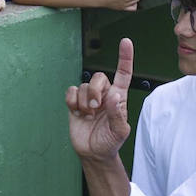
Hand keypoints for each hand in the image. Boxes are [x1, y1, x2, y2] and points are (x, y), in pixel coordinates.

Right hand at [66, 38, 132, 159]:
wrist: (93, 153)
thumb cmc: (110, 141)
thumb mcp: (119, 131)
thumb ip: (117, 113)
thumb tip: (113, 95)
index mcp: (118, 97)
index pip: (123, 74)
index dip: (125, 58)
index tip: (125, 42)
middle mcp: (104, 94)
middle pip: (98, 77)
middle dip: (94, 91)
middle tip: (95, 108)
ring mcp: (88, 98)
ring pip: (83, 85)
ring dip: (84, 102)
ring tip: (88, 116)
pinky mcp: (75, 104)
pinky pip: (70, 92)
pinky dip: (72, 101)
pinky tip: (77, 112)